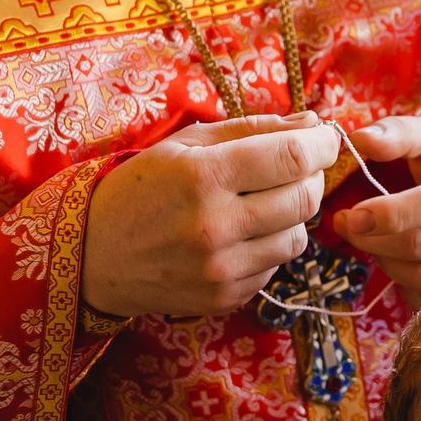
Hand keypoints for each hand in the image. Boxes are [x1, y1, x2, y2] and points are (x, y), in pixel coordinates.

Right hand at [82, 114, 341, 317]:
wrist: (94, 255)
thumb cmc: (141, 188)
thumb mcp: (187, 143)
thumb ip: (254, 130)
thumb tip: (313, 123)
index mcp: (203, 177)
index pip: (293, 158)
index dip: (323, 145)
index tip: (326, 139)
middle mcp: (215, 226)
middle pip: (304, 198)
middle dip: (311, 177)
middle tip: (294, 167)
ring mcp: (221, 269)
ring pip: (298, 237)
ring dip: (291, 215)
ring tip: (261, 201)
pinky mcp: (224, 297)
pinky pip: (275, 266)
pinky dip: (269, 245)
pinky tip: (241, 233)